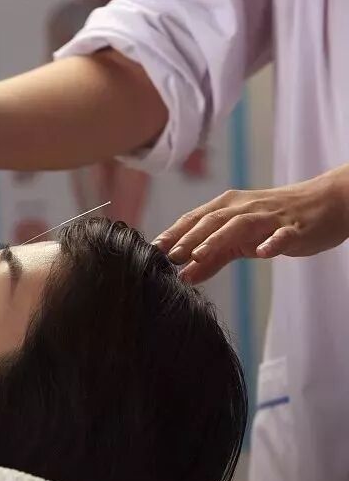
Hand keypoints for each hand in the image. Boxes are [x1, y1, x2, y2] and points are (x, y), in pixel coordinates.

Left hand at [154, 162, 348, 283]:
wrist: (328, 203)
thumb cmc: (276, 221)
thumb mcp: (241, 241)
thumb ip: (213, 258)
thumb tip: (184, 276)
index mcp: (229, 208)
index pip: (195, 218)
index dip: (174, 233)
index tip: (153, 250)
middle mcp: (246, 208)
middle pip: (213, 220)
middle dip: (189, 238)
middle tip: (170, 256)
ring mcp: (271, 217)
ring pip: (241, 225)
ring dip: (218, 239)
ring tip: (198, 254)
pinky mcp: (295, 228)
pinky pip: (283, 234)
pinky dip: (272, 242)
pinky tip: (263, 252)